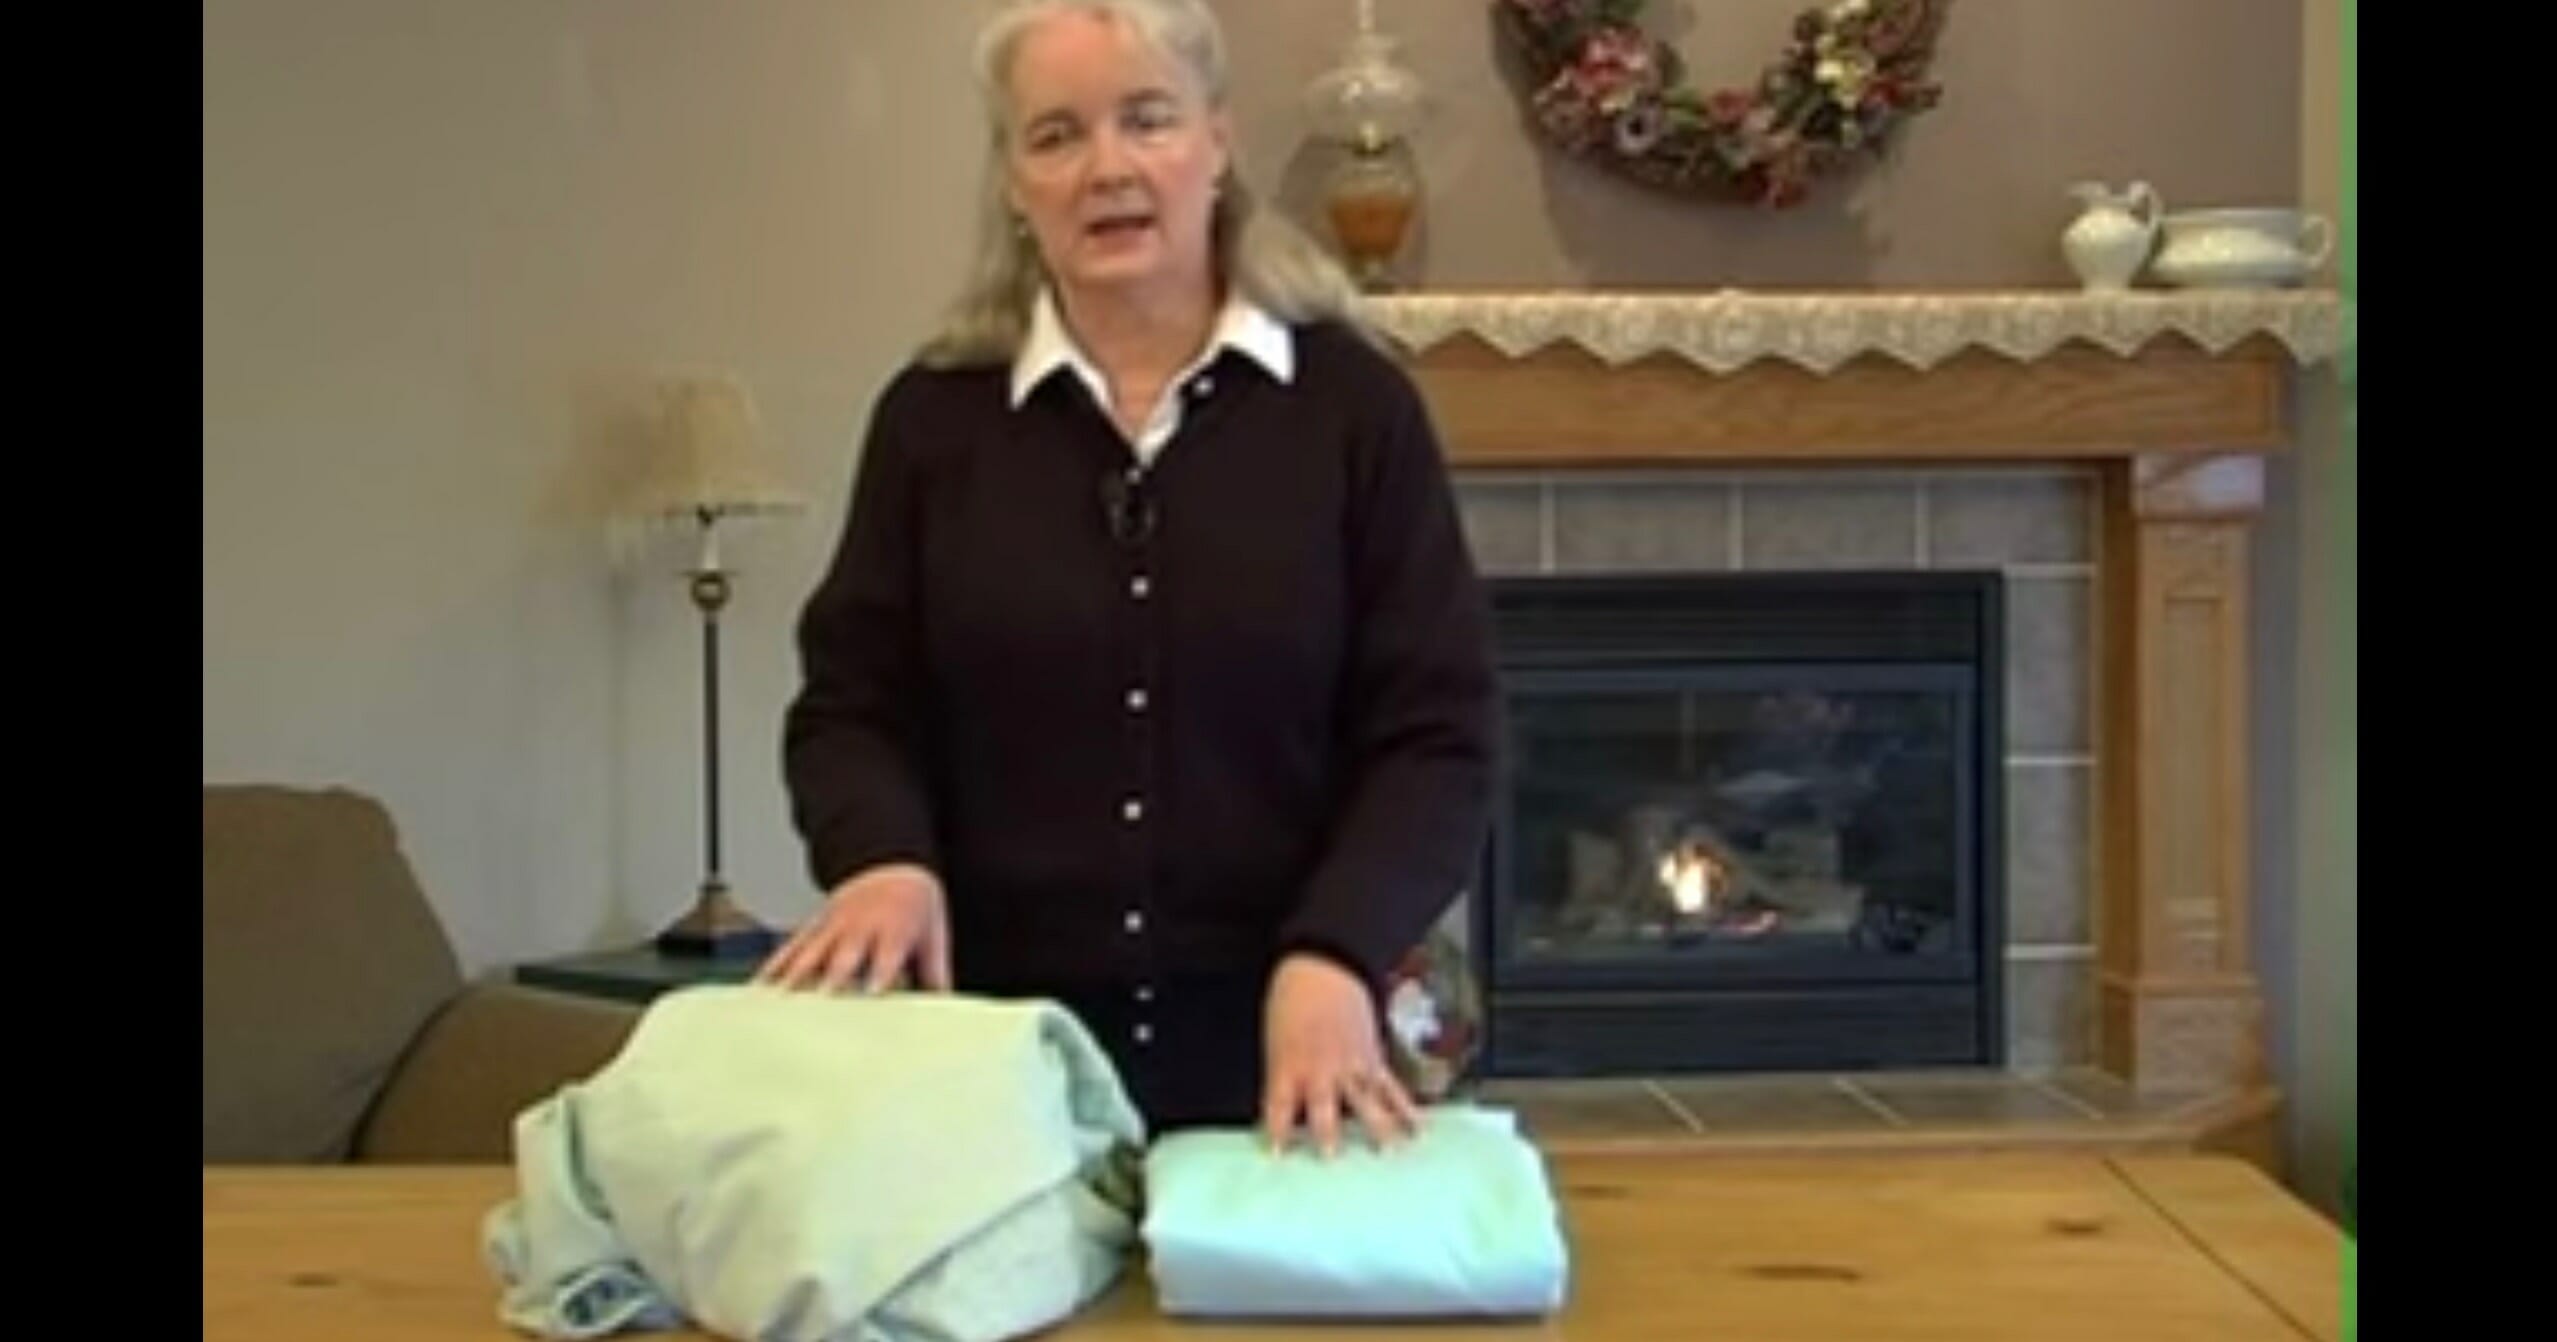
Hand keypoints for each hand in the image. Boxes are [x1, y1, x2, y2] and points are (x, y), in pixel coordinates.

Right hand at [755, 863, 950, 993]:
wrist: (891, 867)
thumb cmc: (915, 906)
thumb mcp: (933, 934)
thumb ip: (935, 972)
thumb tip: (945, 1008)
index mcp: (894, 929)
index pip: (887, 955)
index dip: (879, 973)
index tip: (871, 993)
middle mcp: (860, 927)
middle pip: (844, 955)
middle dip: (832, 978)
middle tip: (822, 1000)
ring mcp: (833, 926)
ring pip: (811, 952)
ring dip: (795, 976)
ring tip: (780, 1002)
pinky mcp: (815, 927)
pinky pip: (793, 947)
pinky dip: (777, 965)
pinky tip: (763, 985)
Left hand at [1260, 952, 1419, 1156]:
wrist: (1323, 968)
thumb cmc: (1291, 1003)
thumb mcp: (1275, 1044)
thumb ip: (1282, 1080)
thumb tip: (1286, 1114)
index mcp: (1288, 1066)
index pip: (1279, 1107)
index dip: (1277, 1132)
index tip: (1277, 1156)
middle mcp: (1320, 1070)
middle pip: (1324, 1109)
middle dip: (1328, 1134)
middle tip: (1333, 1157)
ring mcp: (1351, 1065)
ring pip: (1365, 1102)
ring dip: (1377, 1129)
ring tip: (1388, 1154)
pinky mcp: (1373, 1059)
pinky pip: (1391, 1088)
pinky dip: (1407, 1109)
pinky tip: (1420, 1129)